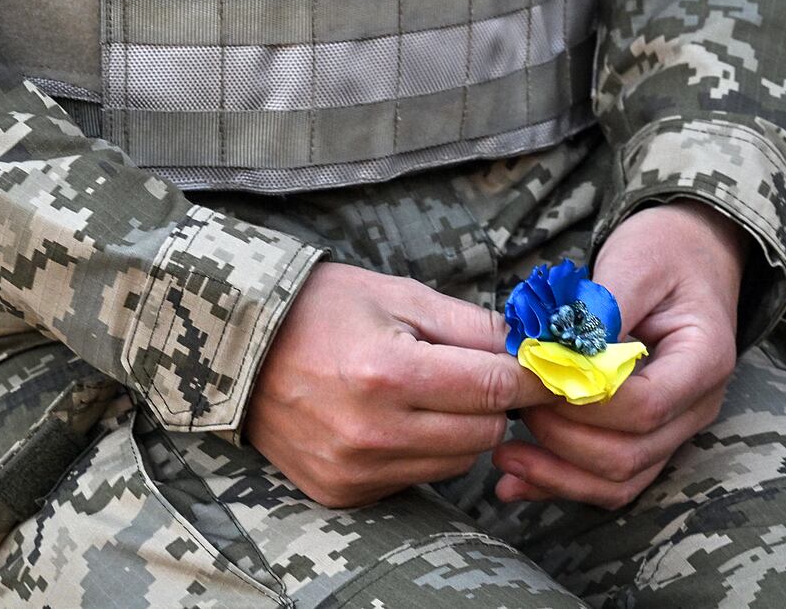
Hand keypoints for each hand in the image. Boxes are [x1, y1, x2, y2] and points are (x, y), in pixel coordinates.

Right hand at [246, 263, 552, 508]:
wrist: (239, 349)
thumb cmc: (319, 309)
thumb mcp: (396, 295)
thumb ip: (469, 324)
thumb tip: (531, 347)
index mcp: (388, 373)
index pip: (495, 388)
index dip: (532, 377)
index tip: (546, 369)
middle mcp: (372, 432)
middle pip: (485, 433)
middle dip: (494, 402)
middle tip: (477, 374)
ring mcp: (354, 469)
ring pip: (457, 463)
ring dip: (460, 430)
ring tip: (428, 393)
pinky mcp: (343, 491)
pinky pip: (416, 479)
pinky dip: (421, 451)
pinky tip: (393, 419)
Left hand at [492, 200, 748, 508]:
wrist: (687, 254)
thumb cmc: (661, 254)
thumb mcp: (633, 264)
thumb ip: (600, 310)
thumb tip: (557, 350)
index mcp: (703, 361)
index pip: (643, 406)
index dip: (582, 401)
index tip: (535, 377)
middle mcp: (695, 407)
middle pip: (629, 454)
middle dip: (561, 438)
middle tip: (512, 404)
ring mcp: (673, 429)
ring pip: (619, 480)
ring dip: (557, 473)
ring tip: (503, 454)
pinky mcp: (645, 437)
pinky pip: (608, 480)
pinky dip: (560, 483)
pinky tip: (514, 481)